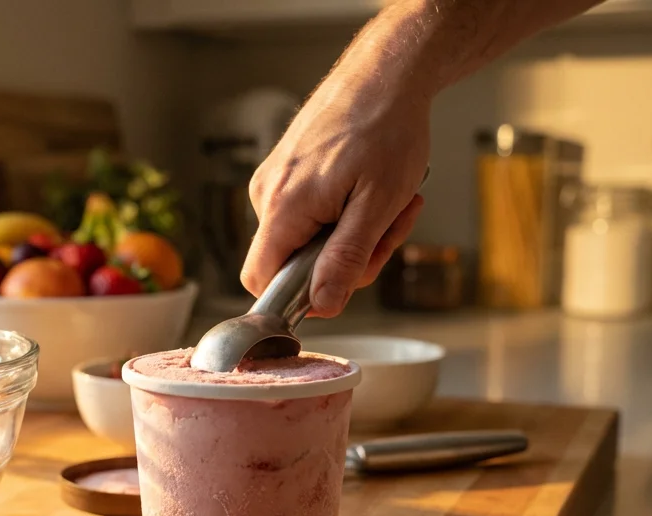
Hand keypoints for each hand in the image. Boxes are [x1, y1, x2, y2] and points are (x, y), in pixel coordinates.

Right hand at [241, 43, 431, 316]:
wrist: (385, 74)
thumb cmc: (385, 128)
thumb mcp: (378, 204)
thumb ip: (347, 258)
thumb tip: (323, 304)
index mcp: (283, 207)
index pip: (261, 281)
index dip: (300, 295)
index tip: (345, 280)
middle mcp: (267, 195)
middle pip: (294, 262)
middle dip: (348, 257)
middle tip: (389, 228)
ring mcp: (275, 181)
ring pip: (308, 238)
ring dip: (354, 232)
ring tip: (390, 200)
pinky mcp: (287, 172)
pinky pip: (310, 213)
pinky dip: (346, 211)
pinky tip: (372, 188)